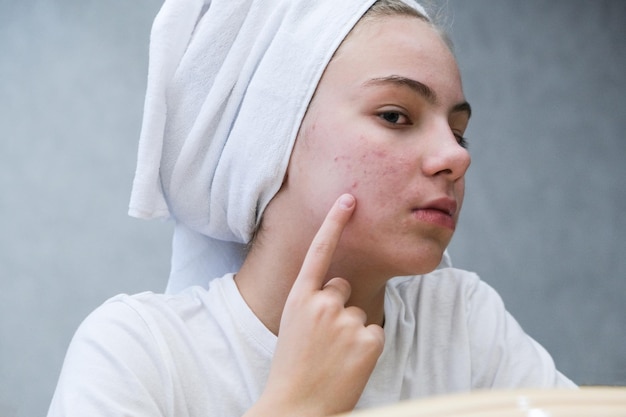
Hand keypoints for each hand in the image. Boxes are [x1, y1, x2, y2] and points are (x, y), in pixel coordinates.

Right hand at [248, 194, 384, 416]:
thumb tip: (338, 288)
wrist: (297, 407)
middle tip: (323, 341)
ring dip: (352, 331)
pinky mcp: (368, 339)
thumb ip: (311, 301)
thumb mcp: (292, 326)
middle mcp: (321, 303)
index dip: (334, 222)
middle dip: (338, 308)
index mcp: (298, 298)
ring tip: (334, 357)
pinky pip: (375, 331)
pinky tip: (349, 364)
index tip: (349, 198)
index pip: (319, 251)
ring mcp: (346, 320)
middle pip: (344, 288)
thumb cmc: (293, 367)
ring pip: (360, 312)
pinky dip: (366, 347)